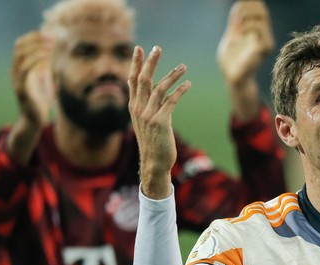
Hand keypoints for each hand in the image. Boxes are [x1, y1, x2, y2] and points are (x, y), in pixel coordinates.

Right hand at [7, 31, 54, 163]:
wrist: (34, 120)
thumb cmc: (40, 101)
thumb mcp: (43, 80)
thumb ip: (44, 68)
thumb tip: (50, 55)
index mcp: (18, 68)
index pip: (20, 45)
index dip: (32, 37)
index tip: (47, 34)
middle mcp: (15, 71)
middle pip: (18, 47)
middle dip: (34, 40)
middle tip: (50, 38)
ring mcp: (17, 79)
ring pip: (21, 56)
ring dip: (36, 48)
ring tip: (50, 46)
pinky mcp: (22, 88)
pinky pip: (26, 70)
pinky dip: (36, 61)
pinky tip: (47, 58)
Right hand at [128, 45, 190, 198]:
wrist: (154, 162)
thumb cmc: (153, 142)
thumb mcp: (145, 122)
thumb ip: (147, 105)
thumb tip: (153, 90)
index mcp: (133, 107)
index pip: (132, 80)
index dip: (135, 64)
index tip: (138, 48)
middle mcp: (138, 109)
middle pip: (143, 80)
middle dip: (150, 62)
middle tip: (157, 48)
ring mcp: (148, 115)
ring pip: (159, 88)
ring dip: (172, 75)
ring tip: (183, 66)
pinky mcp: (161, 122)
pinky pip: (171, 101)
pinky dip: (180, 91)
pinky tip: (188, 84)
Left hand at [217, 0, 273, 87]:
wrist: (232, 77)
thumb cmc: (231, 60)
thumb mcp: (231, 36)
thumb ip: (235, 22)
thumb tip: (239, 6)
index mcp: (256, 30)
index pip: (259, 7)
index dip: (248, 4)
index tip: (234, 15)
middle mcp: (263, 34)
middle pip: (262, 9)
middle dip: (247, 8)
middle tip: (234, 19)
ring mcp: (265, 41)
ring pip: (263, 17)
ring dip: (246, 16)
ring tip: (236, 26)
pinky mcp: (263, 49)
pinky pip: (261, 31)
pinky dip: (248, 26)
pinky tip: (239, 34)